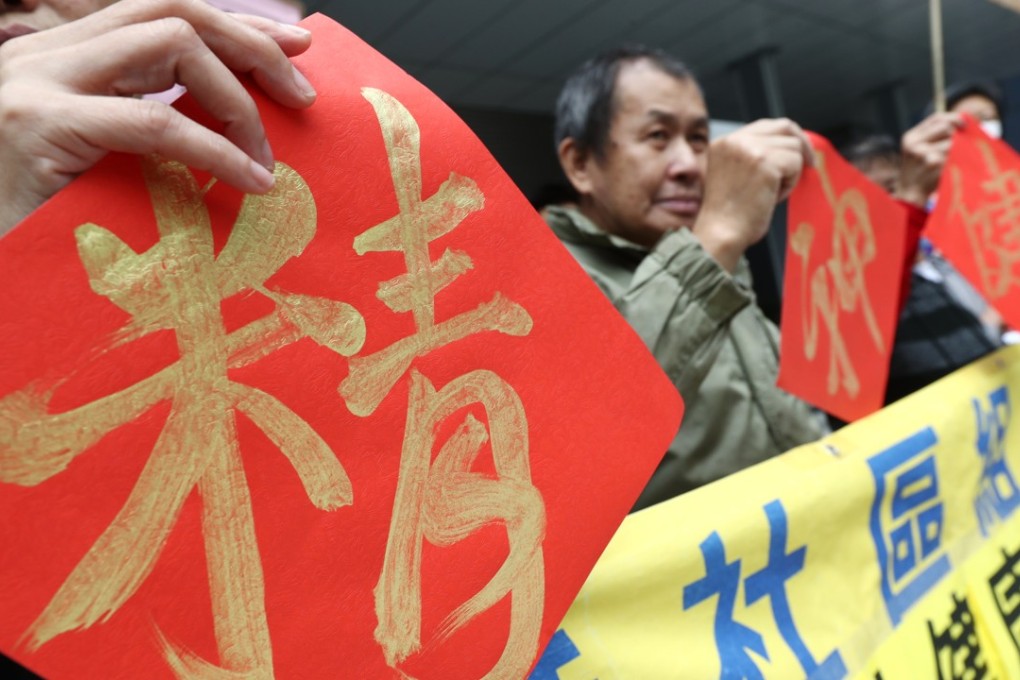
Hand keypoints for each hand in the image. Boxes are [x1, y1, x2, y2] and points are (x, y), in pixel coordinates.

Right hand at [0, 0, 316, 235]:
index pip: (162, 12)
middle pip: (172, 10)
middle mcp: (45, 54)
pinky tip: (250, 180)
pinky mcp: (42, 124)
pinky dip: (216, 150)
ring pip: (170, 43)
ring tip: (265, 159)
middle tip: (302, 96)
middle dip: (251, 46)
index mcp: (63, 56)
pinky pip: (157, 123)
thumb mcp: (109, 165)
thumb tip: (243, 130)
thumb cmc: (50, 230)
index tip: (297, 43)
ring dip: (235, 100)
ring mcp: (38, 81)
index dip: (236, 24)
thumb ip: (154, 131)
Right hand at [692, 118, 813, 271]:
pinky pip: (795, 163)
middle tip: (811, 164)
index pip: (765, 126)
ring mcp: (750, 149)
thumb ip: (751, 157)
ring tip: (772, 194)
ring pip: (793, 147)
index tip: (800, 153)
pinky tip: (774, 198)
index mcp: (723, 143)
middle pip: (784, 127)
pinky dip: (791, 183)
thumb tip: (787, 149)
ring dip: (791, 172)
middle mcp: (734, 140)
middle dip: (801, 145)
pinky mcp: (765, 162)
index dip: (787, 137)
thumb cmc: (727, 216)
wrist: (720, 233)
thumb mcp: (733, 176)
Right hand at [896, 113, 962, 207]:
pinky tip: (952, 167)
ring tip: (954, 160)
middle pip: (946, 127)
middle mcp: (913, 143)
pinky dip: (957, 159)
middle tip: (960, 146)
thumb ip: (935, 136)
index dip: (954, 118)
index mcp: (910, 137)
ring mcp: (921, 153)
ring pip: (952, 141)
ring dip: (958, 150)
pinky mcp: (932, 163)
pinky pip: (954, 154)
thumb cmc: (921, 172)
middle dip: (956, 135)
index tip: (966, 125)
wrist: (910, 195)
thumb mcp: (920, 150)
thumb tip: (964, 121)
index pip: (936, 118)